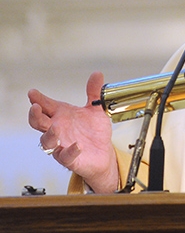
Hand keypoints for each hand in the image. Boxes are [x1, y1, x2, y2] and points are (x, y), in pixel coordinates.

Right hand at [28, 72, 118, 192]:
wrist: (103, 153)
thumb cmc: (94, 132)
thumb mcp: (96, 110)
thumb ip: (94, 93)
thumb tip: (97, 73)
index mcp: (62, 116)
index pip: (46, 106)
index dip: (38, 99)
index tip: (33, 93)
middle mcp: (58, 130)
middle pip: (39, 123)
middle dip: (35, 116)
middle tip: (36, 107)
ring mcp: (62, 145)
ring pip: (47, 141)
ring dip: (50, 134)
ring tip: (55, 127)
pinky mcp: (70, 159)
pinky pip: (66, 156)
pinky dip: (70, 151)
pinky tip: (77, 146)